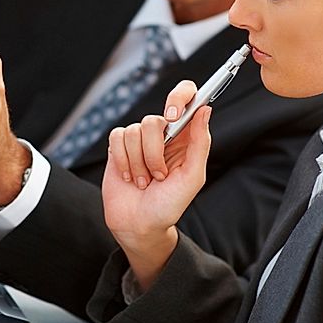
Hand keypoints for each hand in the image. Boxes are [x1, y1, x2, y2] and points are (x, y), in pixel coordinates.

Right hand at [101, 81, 211, 289]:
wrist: (139, 225)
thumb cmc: (169, 205)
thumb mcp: (192, 178)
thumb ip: (200, 143)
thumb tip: (205, 109)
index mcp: (185, 137)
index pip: (187, 97)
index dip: (179, 97)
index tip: (172, 116)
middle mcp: (163, 134)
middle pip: (154, 120)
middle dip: (154, 153)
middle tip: (159, 175)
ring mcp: (139, 139)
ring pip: (134, 131)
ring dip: (138, 163)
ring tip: (144, 181)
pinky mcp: (118, 146)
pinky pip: (117, 138)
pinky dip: (122, 161)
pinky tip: (128, 176)